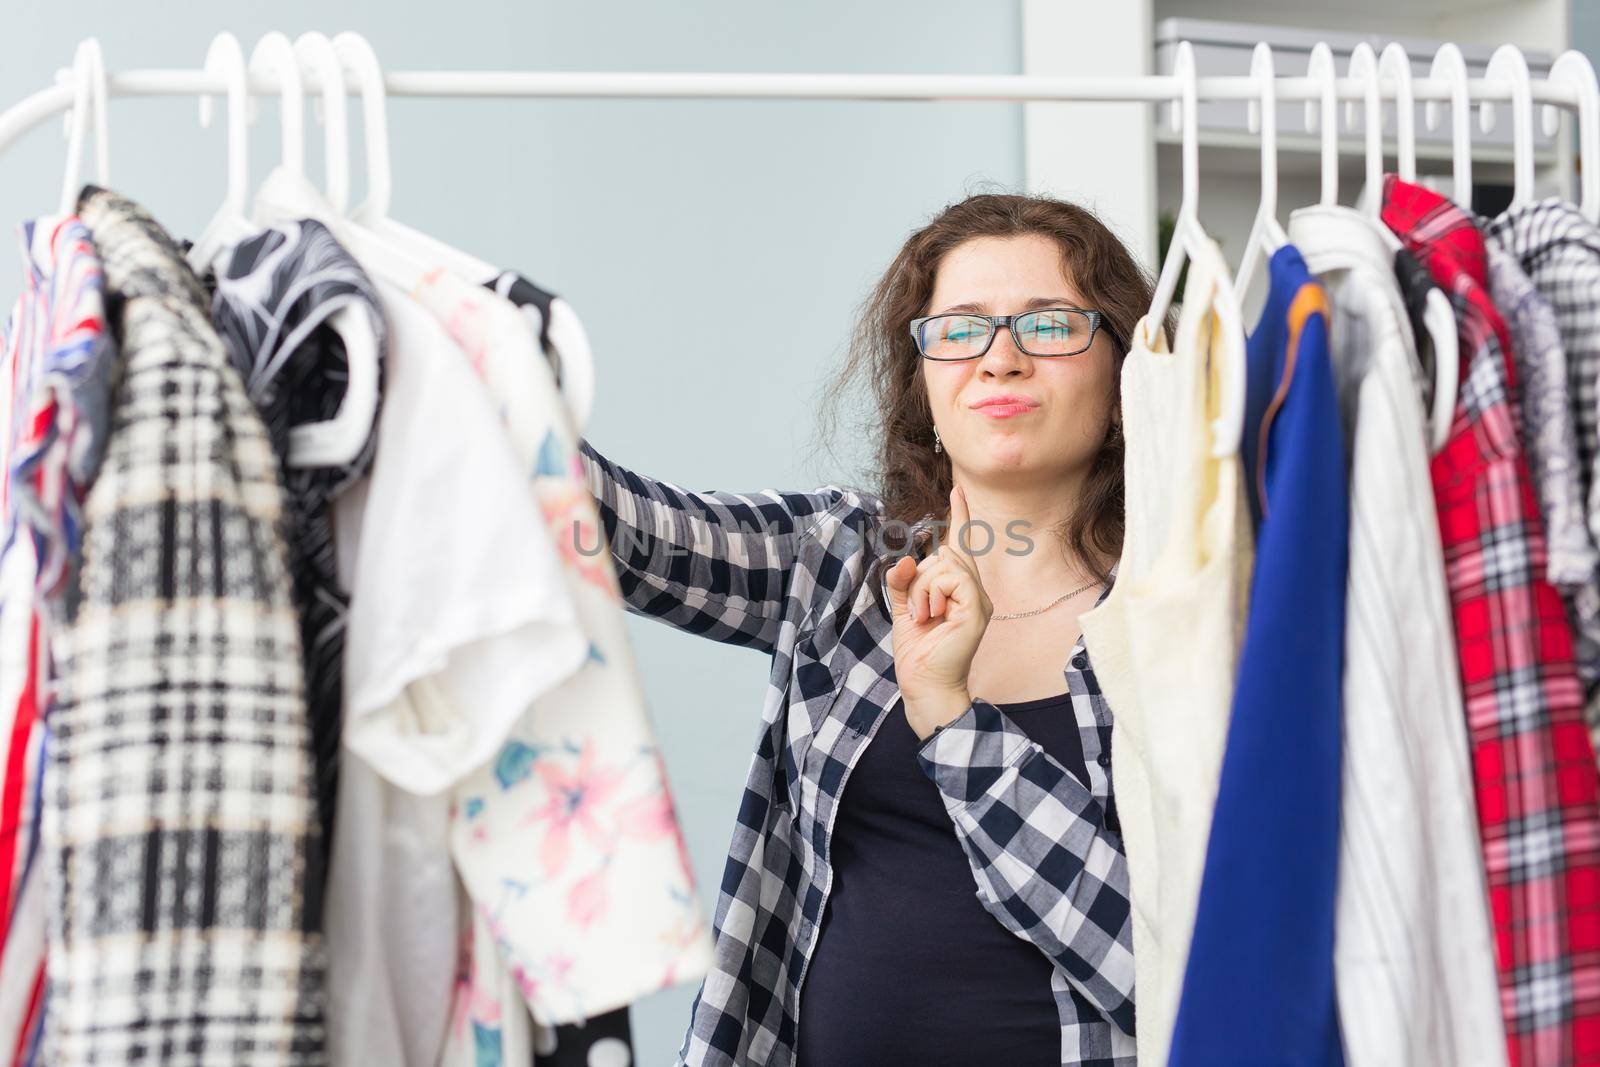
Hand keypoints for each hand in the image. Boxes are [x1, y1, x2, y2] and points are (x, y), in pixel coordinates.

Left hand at [884, 484, 992, 739]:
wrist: (923, 684)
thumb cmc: (917, 651)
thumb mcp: (902, 608)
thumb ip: (903, 582)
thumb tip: (905, 558)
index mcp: (959, 590)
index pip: (960, 546)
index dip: (959, 517)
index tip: (958, 491)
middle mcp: (974, 591)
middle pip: (946, 552)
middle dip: (920, 576)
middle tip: (917, 610)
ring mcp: (978, 600)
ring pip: (946, 563)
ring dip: (922, 588)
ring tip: (922, 616)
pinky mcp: (976, 610)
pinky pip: (951, 578)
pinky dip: (930, 593)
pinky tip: (929, 616)